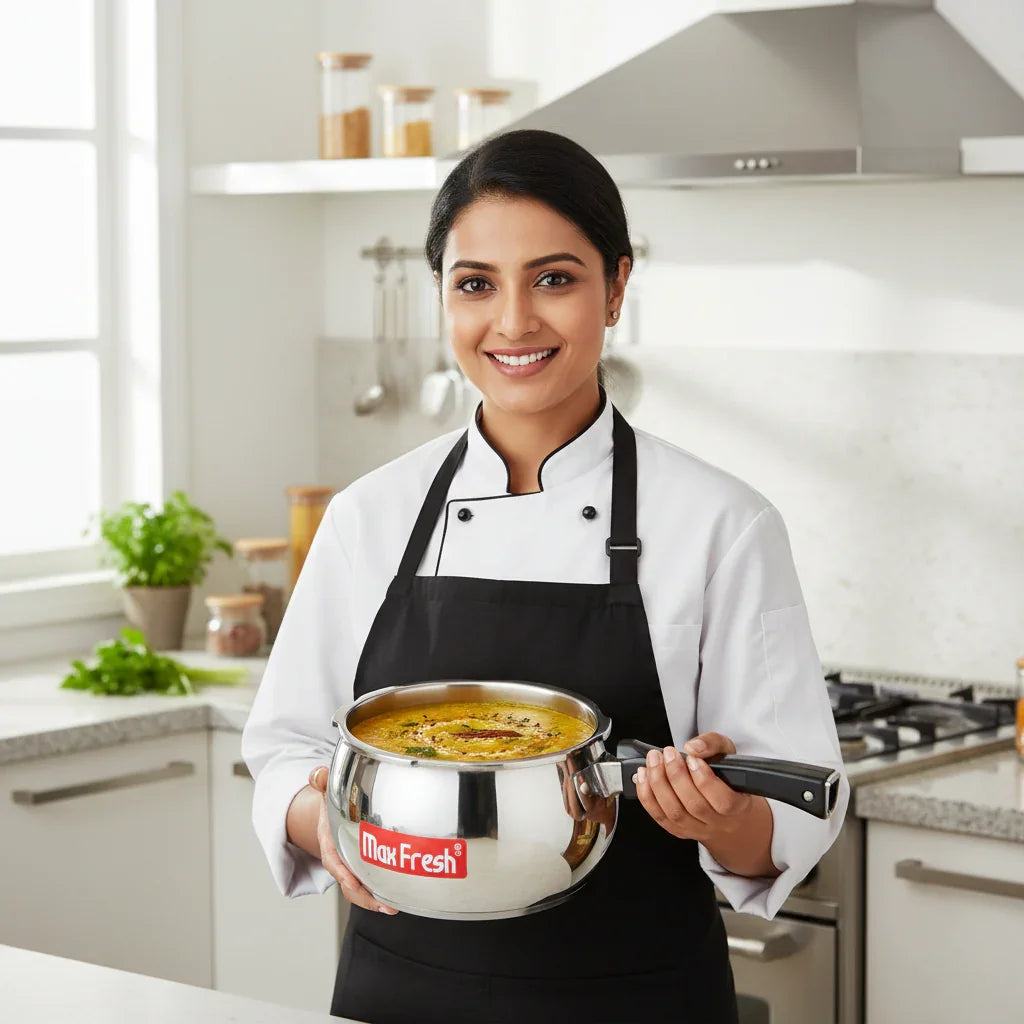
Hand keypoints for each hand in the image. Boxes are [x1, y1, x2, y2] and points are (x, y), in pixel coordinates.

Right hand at [309, 765, 397, 914]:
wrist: (331, 810)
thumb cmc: (332, 802)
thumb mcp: (327, 790)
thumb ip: (323, 782)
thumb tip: (317, 774)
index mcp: (328, 839)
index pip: (332, 859)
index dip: (341, 872)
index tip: (352, 882)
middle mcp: (339, 856)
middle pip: (348, 882)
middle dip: (363, 896)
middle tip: (383, 904)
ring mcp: (351, 864)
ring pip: (359, 888)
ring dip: (374, 900)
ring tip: (392, 907)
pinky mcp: (363, 867)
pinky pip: (370, 883)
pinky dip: (381, 892)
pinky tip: (398, 897)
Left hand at [634, 733, 752, 843]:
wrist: (728, 811)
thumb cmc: (728, 779)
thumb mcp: (728, 754)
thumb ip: (713, 744)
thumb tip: (693, 748)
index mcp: (738, 805)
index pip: (724, 801)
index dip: (705, 780)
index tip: (692, 759)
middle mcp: (718, 823)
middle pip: (695, 806)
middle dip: (676, 776)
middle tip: (668, 754)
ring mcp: (697, 829)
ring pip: (675, 814)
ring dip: (659, 784)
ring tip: (654, 761)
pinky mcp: (680, 831)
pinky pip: (660, 818)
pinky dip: (647, 797)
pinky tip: (643, 777)